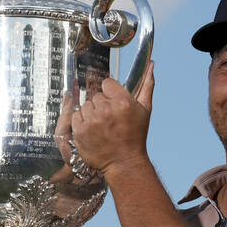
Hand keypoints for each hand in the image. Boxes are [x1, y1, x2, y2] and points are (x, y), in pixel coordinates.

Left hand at [70, 61, 154, 177]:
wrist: (124, 162)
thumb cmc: (135, 136)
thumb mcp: (145, 110)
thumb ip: (146, 84)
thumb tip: (151, 64)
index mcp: (122, 102)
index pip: (107, 83)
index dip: (111, 93)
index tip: (114, 104)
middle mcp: (106, 110)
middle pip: (96, 95)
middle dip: (102, 105)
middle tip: (110, 119)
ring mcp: (91, 121)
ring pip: (86, 105)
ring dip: (92, 114)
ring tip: (102, 126)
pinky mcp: (80, 131)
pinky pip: (76, 116)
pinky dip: (82, 122)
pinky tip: (92, 130)